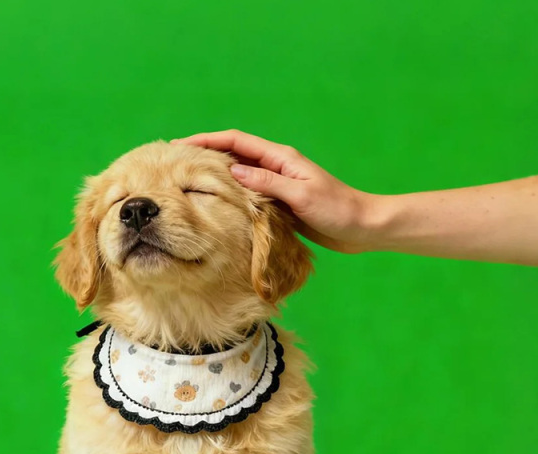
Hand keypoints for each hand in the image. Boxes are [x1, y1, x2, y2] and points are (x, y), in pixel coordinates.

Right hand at [172, 130, 374, 253]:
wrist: (361, 228)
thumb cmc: (336, 209)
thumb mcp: (301, 194)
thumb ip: (267, 182)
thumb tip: (233, 170)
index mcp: (281, 158)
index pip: (237, 142)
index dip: (208, 141)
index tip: (181, 146)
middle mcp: (276, 168)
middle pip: (234, 155)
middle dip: (205, 156)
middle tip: (176, 164)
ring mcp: (277, 186)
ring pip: (239, 177)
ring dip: (215, 177)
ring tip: (188, 184)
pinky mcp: (280, 204)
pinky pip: (248, 196)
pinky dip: (231, 197)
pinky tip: (217, 206)